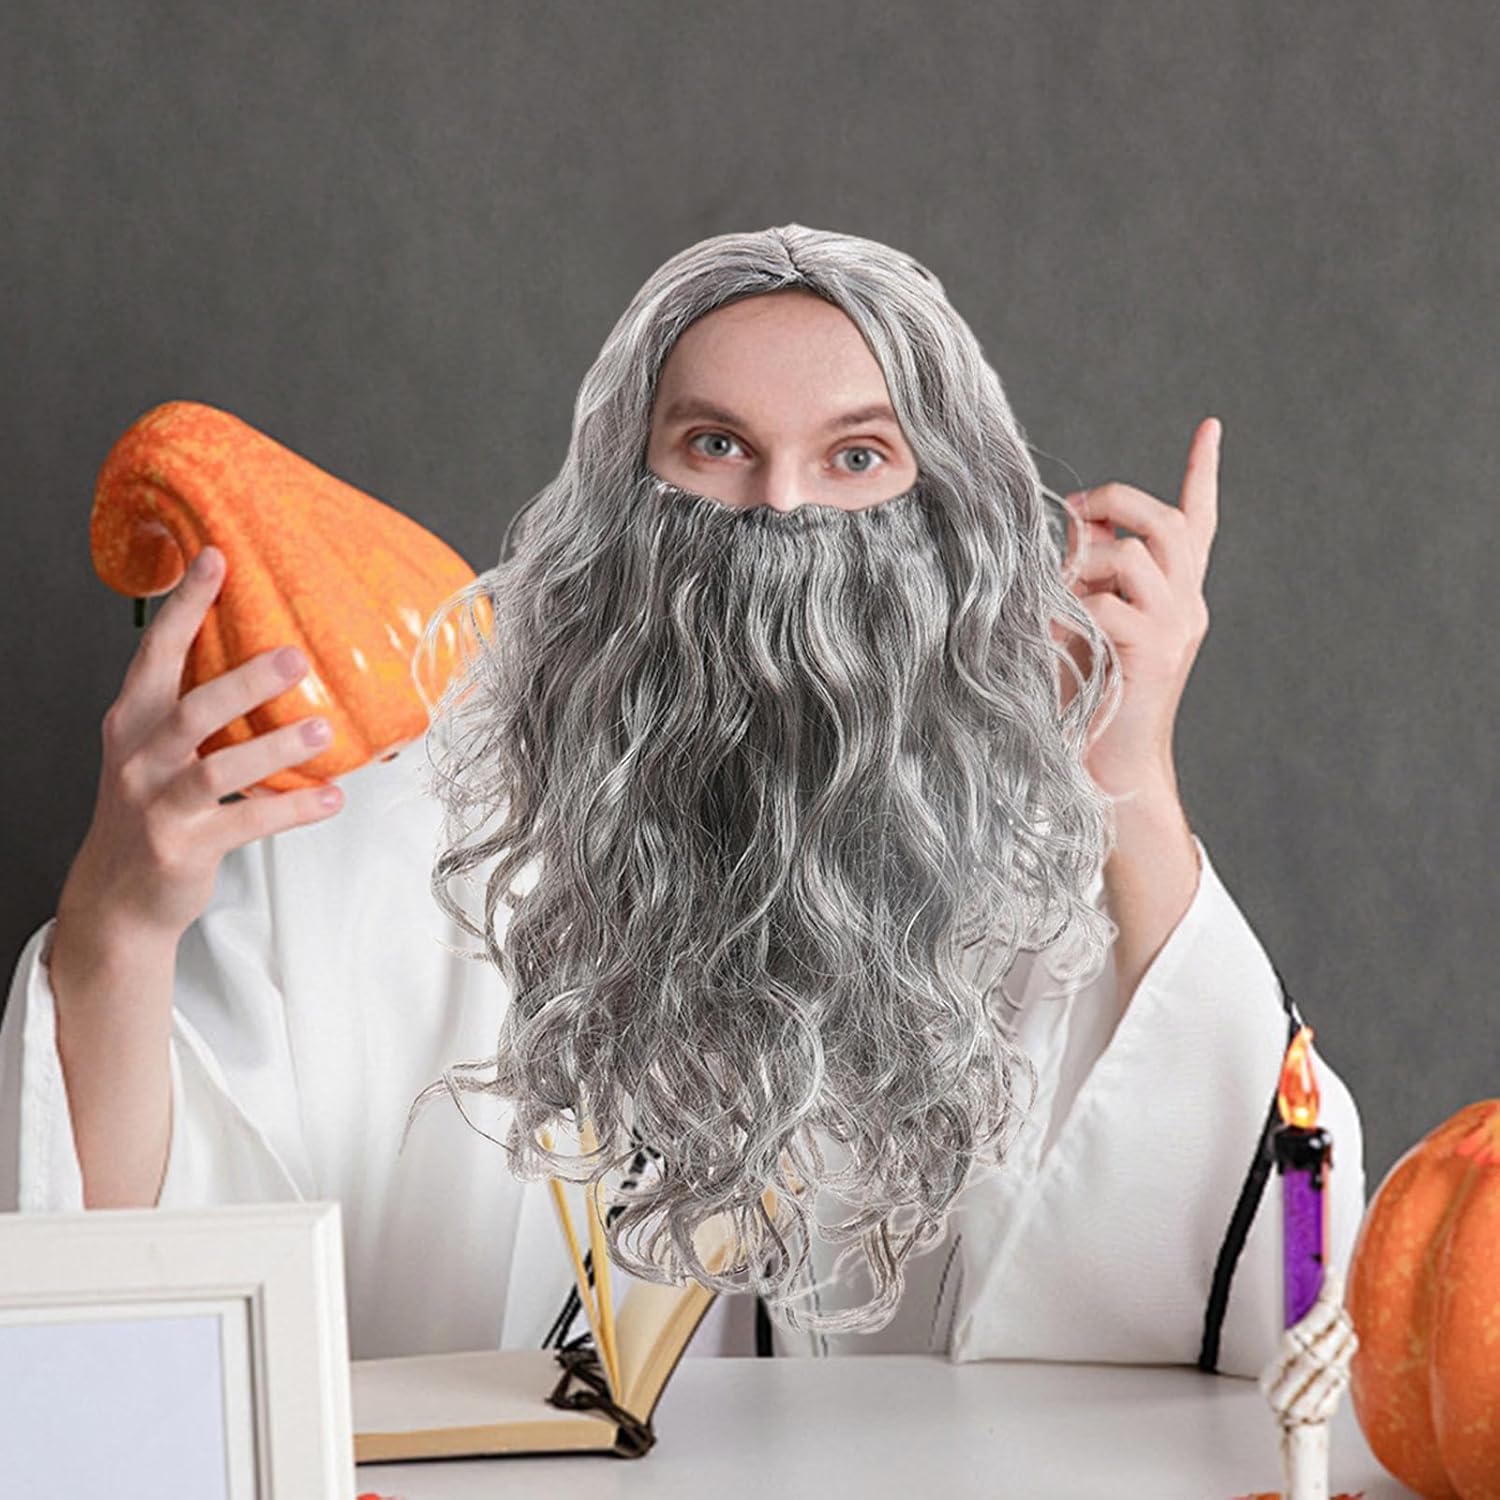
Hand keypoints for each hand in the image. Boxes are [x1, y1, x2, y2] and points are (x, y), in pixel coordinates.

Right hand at [56, 545, 345, 948]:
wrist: (118, 894)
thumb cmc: (153, 809)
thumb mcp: (159, 750)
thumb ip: (198, 707)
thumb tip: (272, 655)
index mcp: (134, 720)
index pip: (157, 652)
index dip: (185, 605)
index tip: (215, 559)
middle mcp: (140, 756)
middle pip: (191, 708)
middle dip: (243, 681)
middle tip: (296, 657)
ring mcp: (158, 804)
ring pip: (215, 767)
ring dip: (274, 748)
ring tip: (324, 730)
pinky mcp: (183, 846)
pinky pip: (247, 822)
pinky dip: (293, 810)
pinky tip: (331, 797)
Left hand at [1053, 417, 1219, 802]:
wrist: (1108, 763)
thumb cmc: (1090, 692)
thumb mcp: (1088, 617)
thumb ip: (1089, 569)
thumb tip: (1076, 518)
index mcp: (1178, 592)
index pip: (1200, 521)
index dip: (1203, 472)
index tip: (1210, 426)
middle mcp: (1188, 604)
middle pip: (1168, 522)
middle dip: (1118, 500)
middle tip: (1075, 511)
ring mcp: (1177, 628)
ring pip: (1135, 556)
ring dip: (1085, 562)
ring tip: (1059, 592)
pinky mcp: (1153, 654)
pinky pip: (1108, 605)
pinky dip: (1071, 609)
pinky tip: (1053, 630)